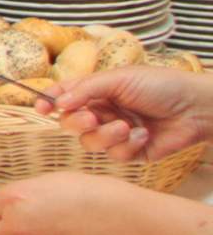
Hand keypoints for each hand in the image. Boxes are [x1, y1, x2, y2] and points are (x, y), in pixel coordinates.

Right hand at [38, 66, 212, 160]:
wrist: (194, 108)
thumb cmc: (160, 85)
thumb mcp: (119, 78)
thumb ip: (85, 89)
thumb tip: (58, 103)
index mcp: (96, 91)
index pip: (64, 96)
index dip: (49, 101)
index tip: (40, 108)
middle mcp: (102, 112)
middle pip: (71, 124)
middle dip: (78, 123)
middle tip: (92, 119)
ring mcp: (115, 133)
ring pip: (90, 143)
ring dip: (106, 136)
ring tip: (126, 127)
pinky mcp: (130, 152)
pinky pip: (114, 156)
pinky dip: (127, 146)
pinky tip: (143, 135)